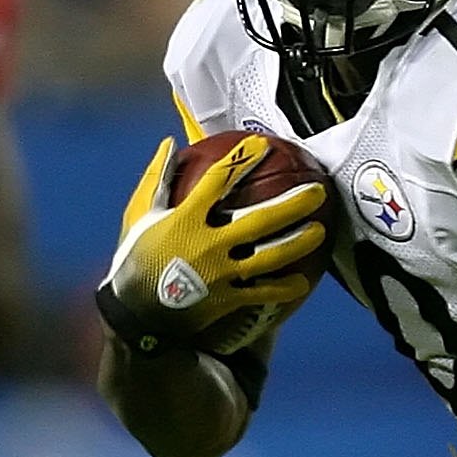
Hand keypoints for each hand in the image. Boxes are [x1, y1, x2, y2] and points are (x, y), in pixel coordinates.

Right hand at [98, 136, 326, 355]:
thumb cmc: (135, 258)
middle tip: (317, 191)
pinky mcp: (227, 298)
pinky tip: (304, 282)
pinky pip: (263, 293)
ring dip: (299, 243)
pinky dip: (285, 288)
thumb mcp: (138, 215)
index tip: (262, 144)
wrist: (134, 313)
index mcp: (186, 218)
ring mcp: (221, 273)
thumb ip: (156, 178)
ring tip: (321, 230)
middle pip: (259, 220)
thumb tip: (170, 142)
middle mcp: (209, 243)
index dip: (242, 159)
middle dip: (292, 204)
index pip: (219, 180)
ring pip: (269, 256)